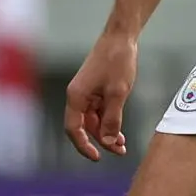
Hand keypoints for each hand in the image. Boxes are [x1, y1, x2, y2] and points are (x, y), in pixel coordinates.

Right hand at [64, 31, 137, 160]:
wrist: (121, 38)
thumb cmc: (117, 61)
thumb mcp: (118, 93)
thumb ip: (112, 119)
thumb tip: (108, 141)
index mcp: (76, 97)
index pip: (73, 129)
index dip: (83, 146)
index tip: (97, 157)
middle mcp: (78, 96)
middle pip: (85, 127)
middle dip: (101, 141)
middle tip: (120, 151)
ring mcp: (87, 93)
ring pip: (93, 121)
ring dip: (106, 132)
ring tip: (123, 144)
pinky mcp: (96, 90)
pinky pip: (99, 112)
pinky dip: (109, 121)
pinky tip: (120, 131)